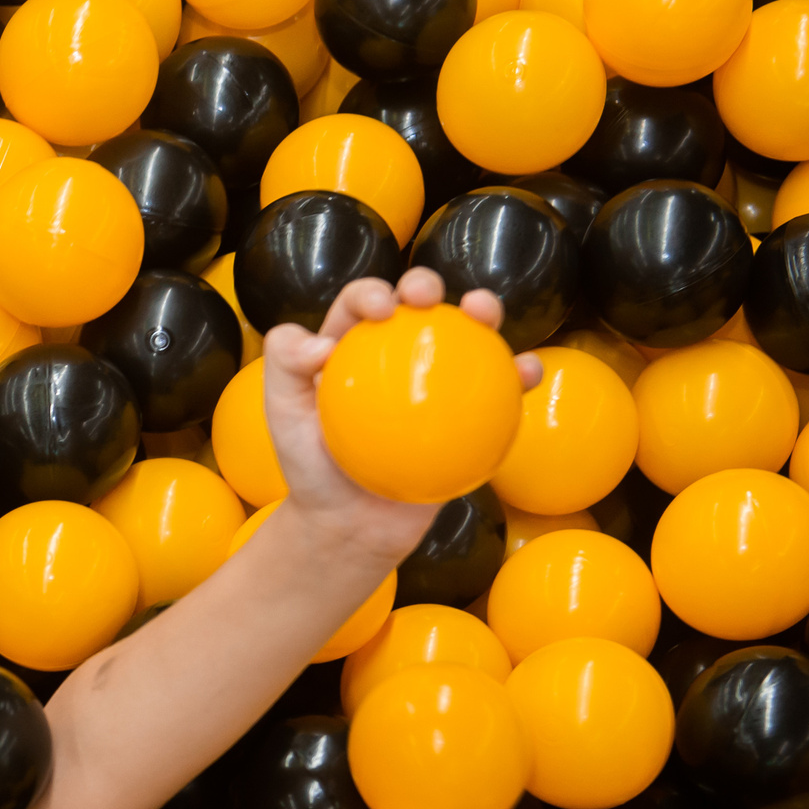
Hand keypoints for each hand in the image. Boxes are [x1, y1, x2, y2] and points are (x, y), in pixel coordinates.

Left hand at [259, 268, 546, 564]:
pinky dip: (519, 374)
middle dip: (424, 283)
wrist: (349, 525)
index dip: (371, 291)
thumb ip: (285, 366)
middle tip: (425, 298)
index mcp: (350, 346)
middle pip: (416, 304)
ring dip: (483, 310)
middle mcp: (394, 356)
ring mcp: (436, 383)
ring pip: (466, 336)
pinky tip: (527, 371)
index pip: (361, 304)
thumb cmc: (309, 467)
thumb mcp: (281, 414)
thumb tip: (322, 343)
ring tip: (485, 311)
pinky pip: (501, 392)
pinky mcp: (470, 416)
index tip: (380, 310)